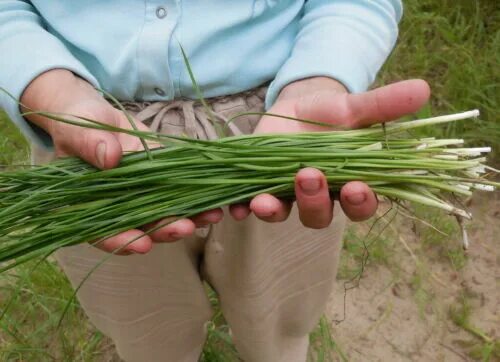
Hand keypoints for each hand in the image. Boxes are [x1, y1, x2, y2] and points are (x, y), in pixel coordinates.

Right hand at [22, 69, 222, 253]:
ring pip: (165, 215)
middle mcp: (118, 208)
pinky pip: (180, 193)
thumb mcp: (79, 130)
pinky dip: (197, 198)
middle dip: (165, 230)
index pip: (102, 233)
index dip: (122, 241)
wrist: (98, 116)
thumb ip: (91, 145)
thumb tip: (111, 159)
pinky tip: (215, 198)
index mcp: (89, 206)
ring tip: (211, 214)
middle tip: (186, 228)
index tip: (143, 244)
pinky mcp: (162, 181)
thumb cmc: (78, 122)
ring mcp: (142, 197)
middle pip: (142, 228)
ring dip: (189, 218)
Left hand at [230, 77, 430, 226]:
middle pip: (321, 214)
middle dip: (315, 201)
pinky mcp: (261, 187)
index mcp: (349, 183)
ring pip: (286, 213)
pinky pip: (253, 205)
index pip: (360, 204)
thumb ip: (383, 105)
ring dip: (275, 210)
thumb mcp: (353, 107)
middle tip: (309, 176)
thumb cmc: (329, 112)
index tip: (357, 188)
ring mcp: (288, 194)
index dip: (360, 202)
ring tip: (264, 200)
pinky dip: (244, 207)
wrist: (295, 107)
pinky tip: (235, 207)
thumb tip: (424, 88)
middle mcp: (320, 196)